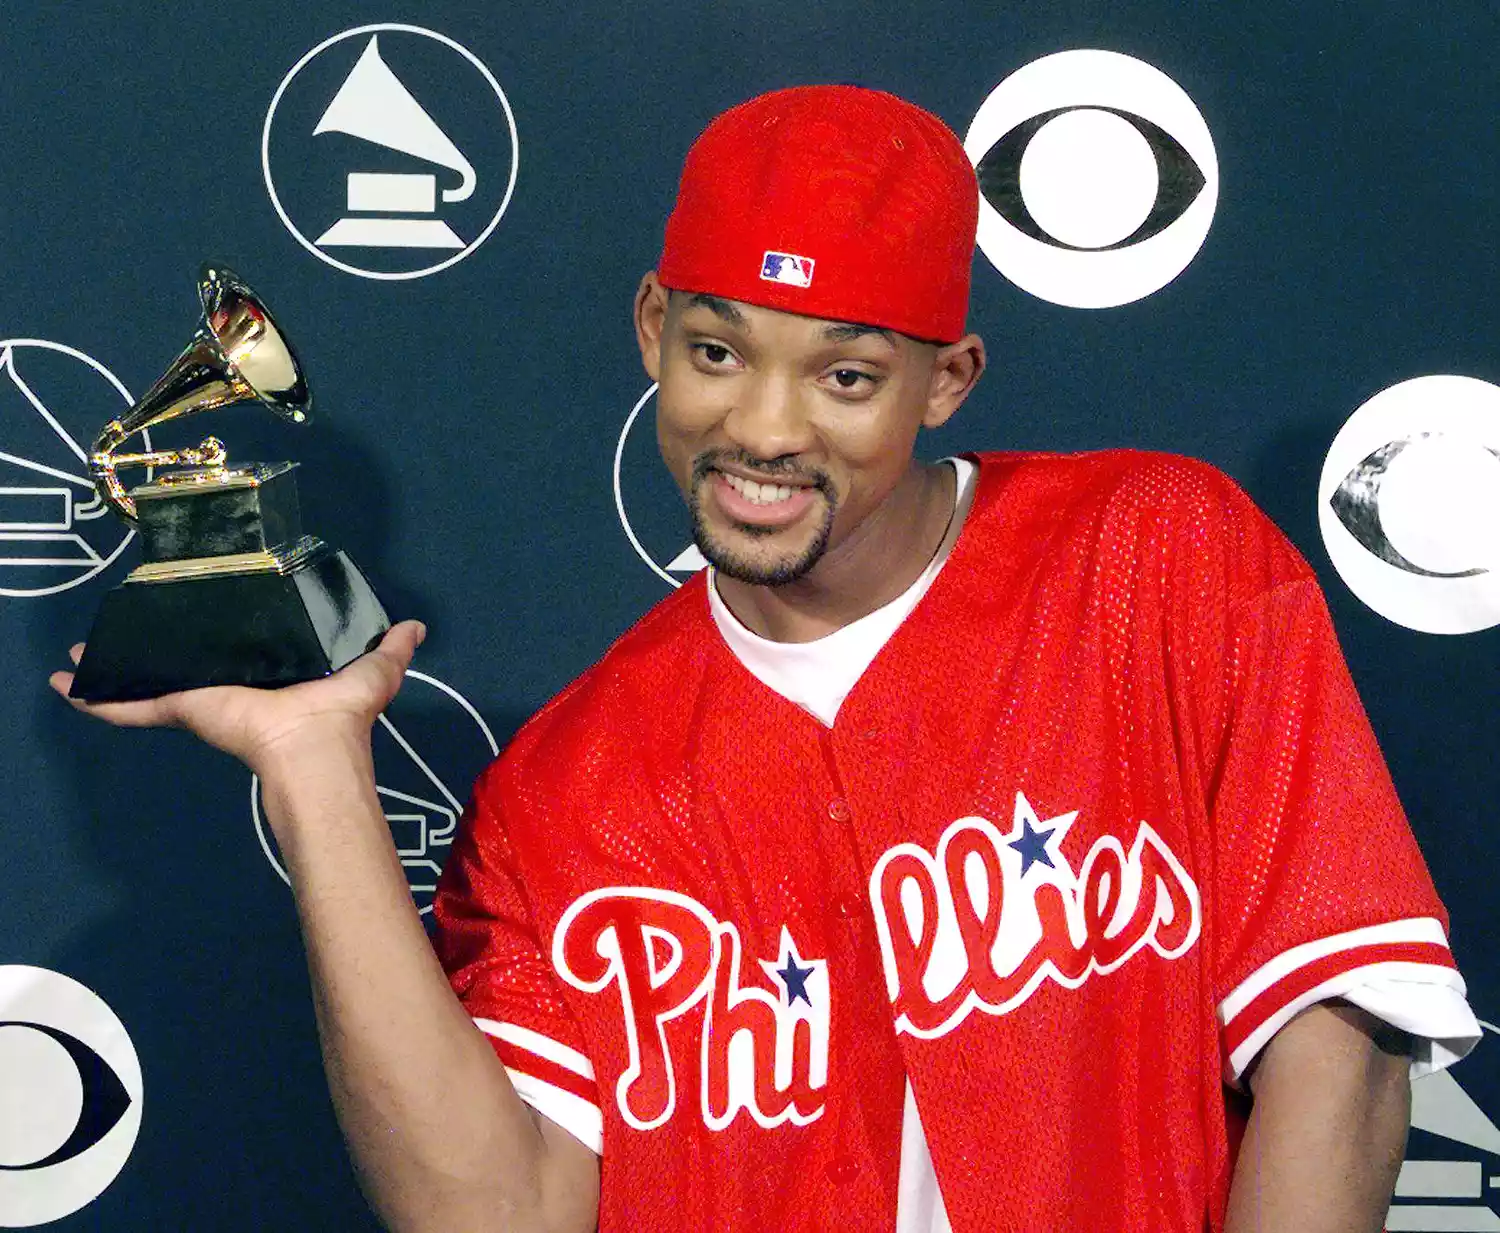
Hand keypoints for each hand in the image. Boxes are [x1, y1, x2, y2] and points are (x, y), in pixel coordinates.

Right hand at [49, 620, 426, 773]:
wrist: (313, 749)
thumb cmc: (343, 711)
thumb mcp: (375, 671)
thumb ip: (391, 648)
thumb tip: (415, 625)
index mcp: (270, 674)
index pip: (237, 648)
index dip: (215, 631)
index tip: (192, 606)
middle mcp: (232, 685)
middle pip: (182, 661)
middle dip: (152, 647)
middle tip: (121, 626)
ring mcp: (201, 700)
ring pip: (145, 680)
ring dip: (110, 668)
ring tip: (74, 654)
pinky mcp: (183, 709)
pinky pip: (132, 705)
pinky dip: (97, 696)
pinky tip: (66, 684)